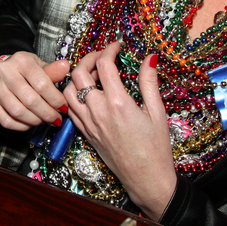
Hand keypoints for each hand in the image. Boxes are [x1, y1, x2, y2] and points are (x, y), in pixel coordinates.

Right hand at [0, 51, 69, 130]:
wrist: (4, 71)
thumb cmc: (25, 70)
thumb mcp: (40, 66)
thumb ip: (53, 71)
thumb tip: (66, 66)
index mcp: (21, 60)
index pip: (41, 83)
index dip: (55, 99)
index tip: (63, 108)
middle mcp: (4, 71)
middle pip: (29, 99)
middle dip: (46, 113)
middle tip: (56, 119)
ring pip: (17, 111)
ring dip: (35, 120)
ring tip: (43, 120)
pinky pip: (5, 120)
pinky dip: (20, 126)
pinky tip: (29, 123)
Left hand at [65, 42, 175, 220]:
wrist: (146, 179)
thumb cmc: (156, 149)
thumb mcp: (157, 111)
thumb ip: (149, 82)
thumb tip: (149, 58)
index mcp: (118, 103)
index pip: (104, 65)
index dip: (109, 49)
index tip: (116, 46)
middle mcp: (98, 111)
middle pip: (80, 73)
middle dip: (89, 58)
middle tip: (102, 55)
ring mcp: (89, 123)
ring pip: (68, 90)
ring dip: (77, 76)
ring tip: (92, 72)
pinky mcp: (85, 132)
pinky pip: (70, 108)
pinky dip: (73, 95)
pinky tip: (87, 92)